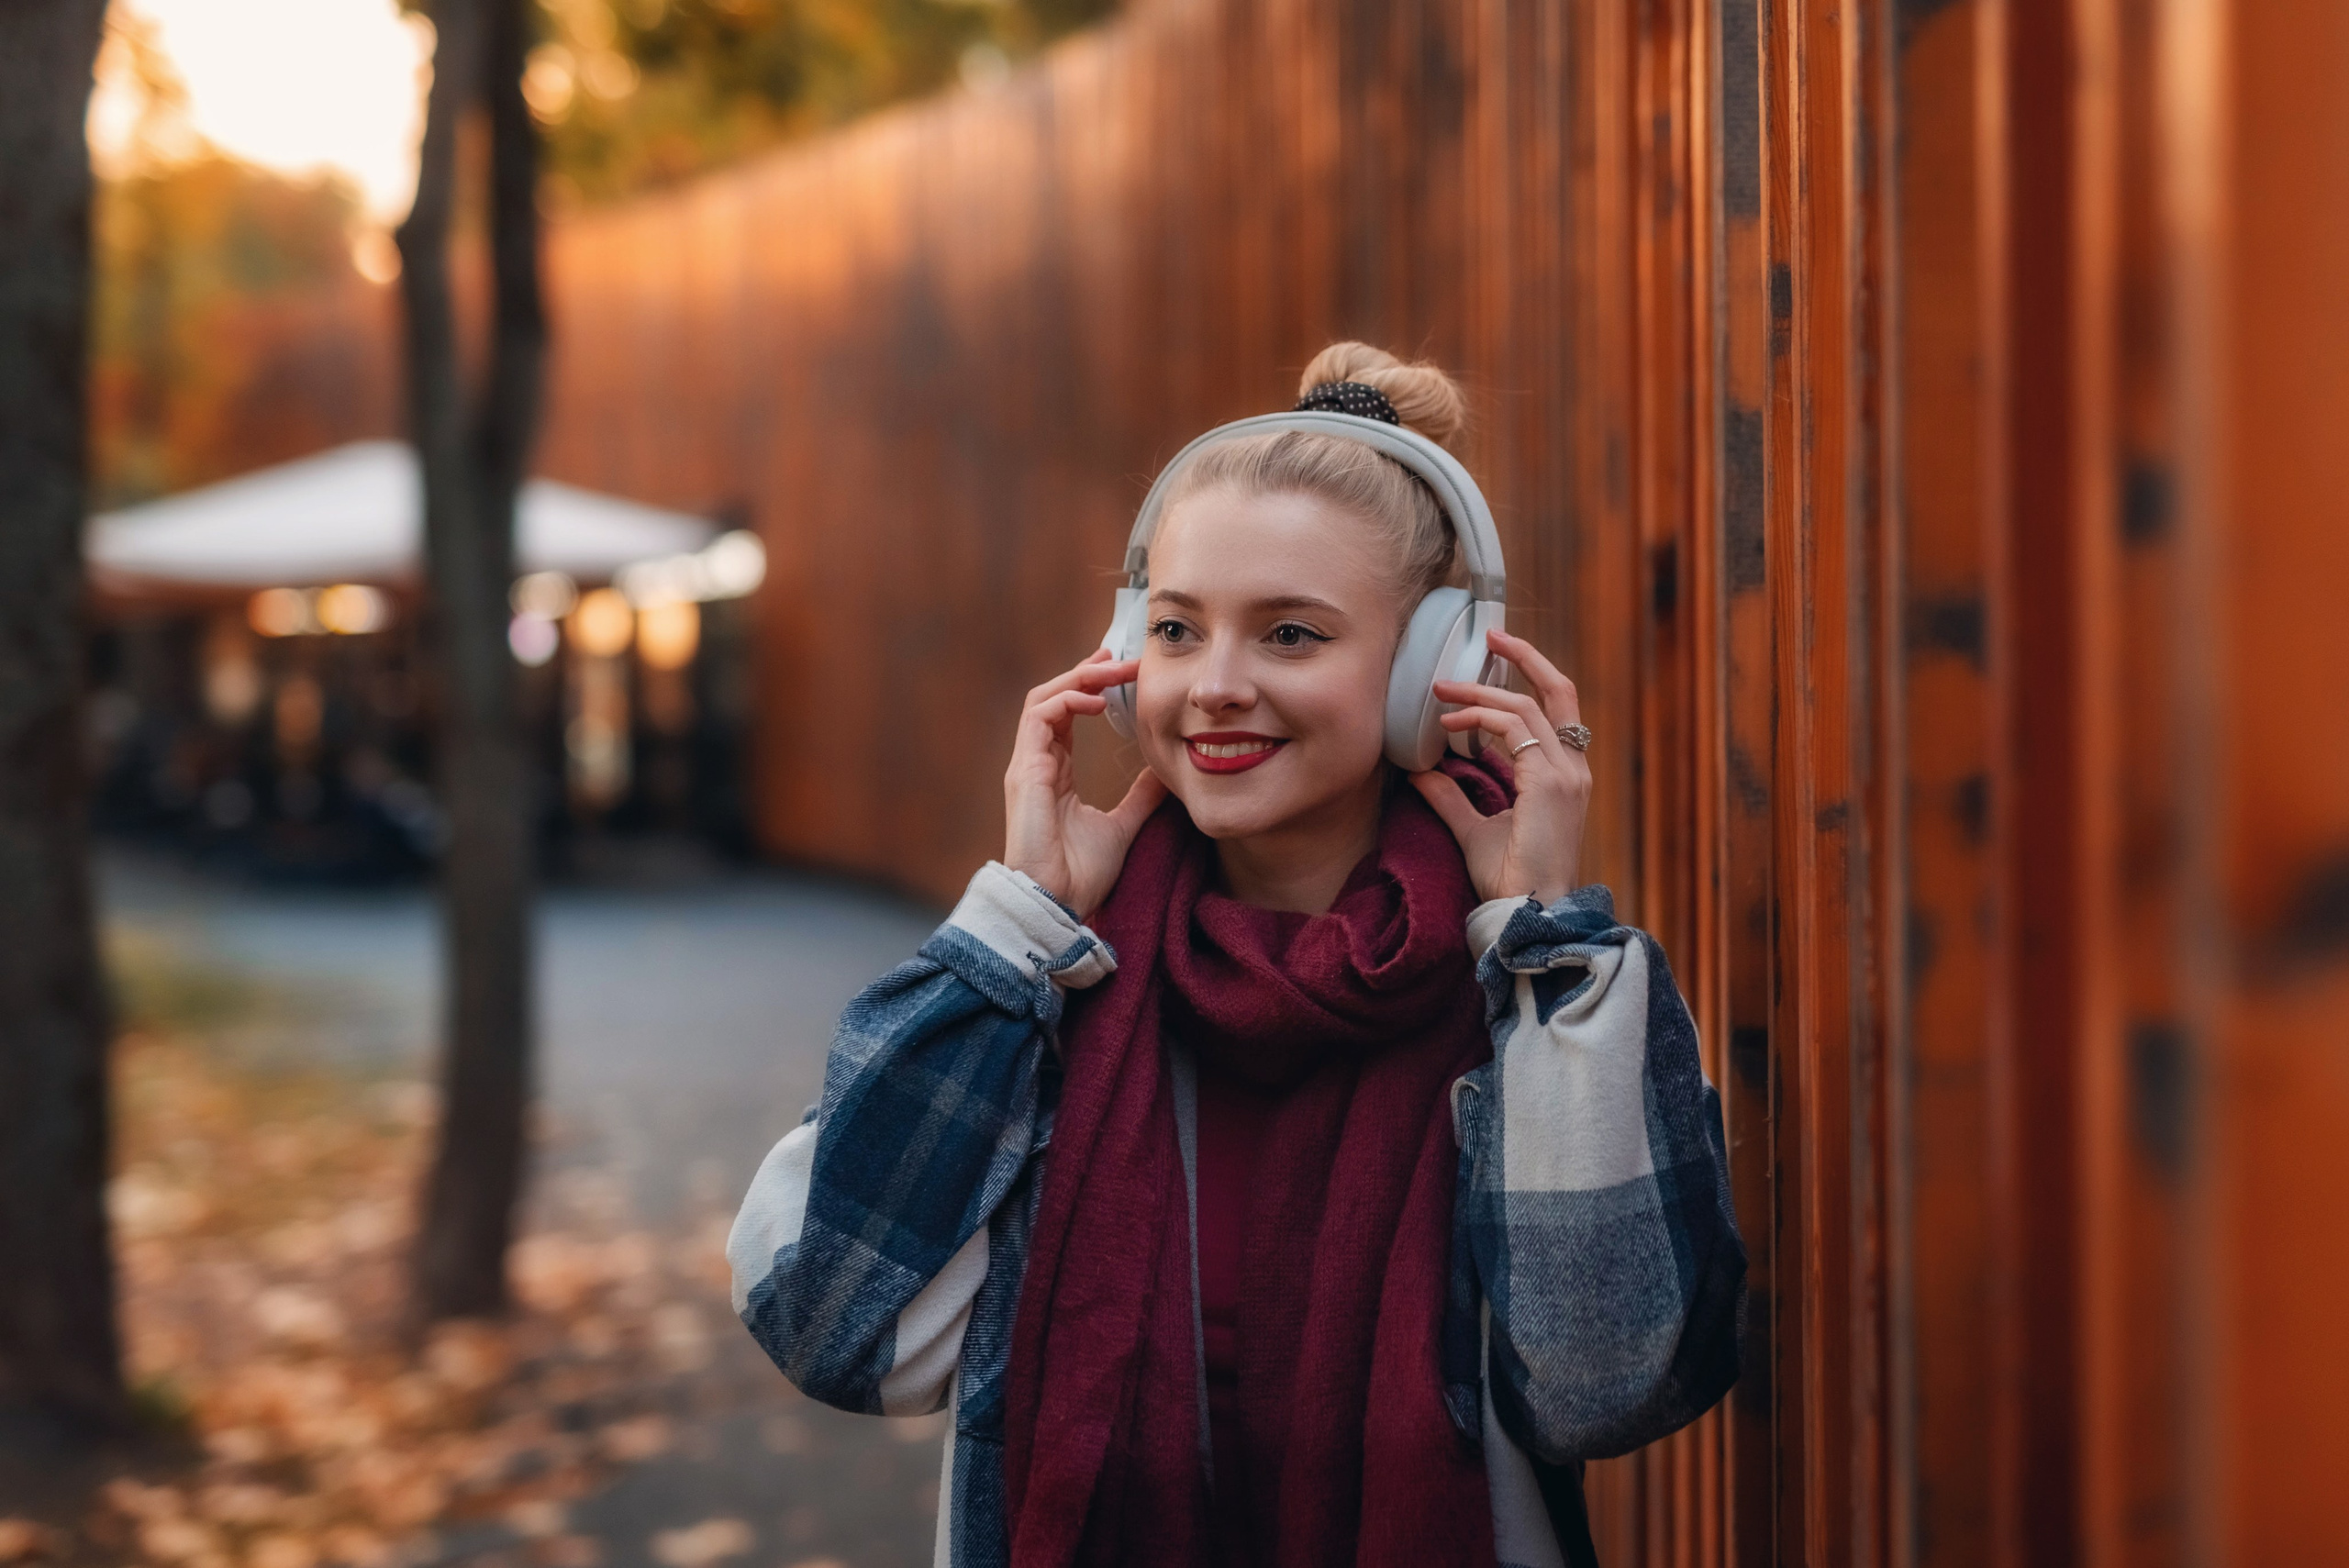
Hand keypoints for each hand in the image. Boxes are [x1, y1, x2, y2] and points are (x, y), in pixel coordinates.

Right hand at [1003, 648, 1168, 920]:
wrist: (1056, 907)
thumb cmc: (1079, 876)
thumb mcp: (1122, 827)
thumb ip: (1139, 798)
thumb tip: (1164, 774)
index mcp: (1055, 774)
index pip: (1066, 714)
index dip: (1092, 688)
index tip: (1124, 673)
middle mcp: (1037, 764)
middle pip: (1055, 698)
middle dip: (1088, 672)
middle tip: (1123, 658)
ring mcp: (1027, 766)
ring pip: (1043, 699)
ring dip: (1079, 678)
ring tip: (1112, 669)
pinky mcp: (1025, 772)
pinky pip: (1039, 717)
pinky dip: (1067, 699)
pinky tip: (1097, 699)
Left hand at [1409, 629, 1591, 905]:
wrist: (1528, 913)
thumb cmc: (1509, 881)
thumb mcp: (1475, 830)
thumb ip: (1452, 798)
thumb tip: (1421, 772)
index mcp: (1565, 776)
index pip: (1554, 710)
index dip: (1526, 680)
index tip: (1490, 665)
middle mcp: (1573, 768)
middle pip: (1559, 689)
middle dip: (1525, 656)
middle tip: (1490, 634)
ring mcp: (1566, 773)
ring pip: (1528, 705)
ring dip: (1481, 691)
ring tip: (1441, 689)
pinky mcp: (1551, 782)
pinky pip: (1514, 728)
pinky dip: (1479, 717)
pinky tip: (1449, 724)